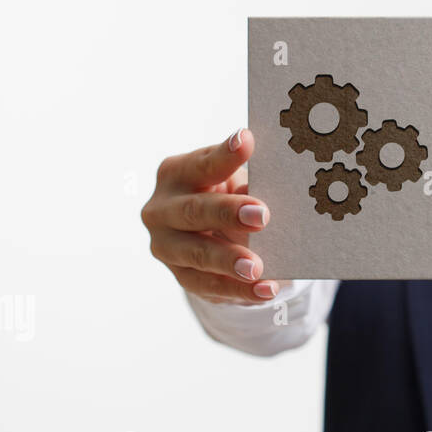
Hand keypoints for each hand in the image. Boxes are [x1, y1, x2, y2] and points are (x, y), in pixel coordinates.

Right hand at [141, 128, 289, 303]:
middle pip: (194, 210)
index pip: (202, 163)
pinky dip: (239, 290)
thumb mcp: (234, 183)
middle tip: (262, 215)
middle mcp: (162, 208)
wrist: (208, 233)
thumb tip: (269, 190)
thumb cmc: (226, 194)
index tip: (247, 141)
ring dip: (229, 260)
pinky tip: (265, 289)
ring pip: (197, 253)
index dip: (224, 155)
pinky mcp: (180, 276)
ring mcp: (166, 245)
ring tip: (256, 267)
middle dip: (228, 213)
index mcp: (177, 173)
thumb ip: (245, 184)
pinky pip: (209, 286)